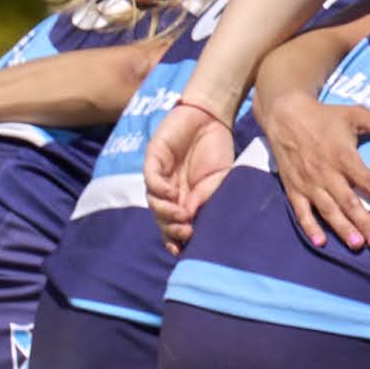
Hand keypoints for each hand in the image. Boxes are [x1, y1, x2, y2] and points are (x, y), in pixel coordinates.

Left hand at [143, 91, 237, 235]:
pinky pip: (151, 180)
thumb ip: (206, 199)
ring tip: (182, 215)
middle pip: (161, 218)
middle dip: (170, 230)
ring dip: (165, 213)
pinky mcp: (154, 159)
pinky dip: (159, 190)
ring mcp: (161, 176)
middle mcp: (170, 191)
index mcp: (185, 199)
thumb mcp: (219, 180)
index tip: (182, 251)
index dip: (175, 240)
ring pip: (153, 202)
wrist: (213, 117)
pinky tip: (172, 194)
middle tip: (185, 232)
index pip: (174, 225)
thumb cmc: (217, 148)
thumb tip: (192, 220)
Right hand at [260, 92, 369, 255]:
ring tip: (357, 245)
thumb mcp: (356, 114)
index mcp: (344, 156)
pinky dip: (309, 227)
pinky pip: (301, 211)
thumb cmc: (325, 116)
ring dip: (342, 229)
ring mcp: (308, 183)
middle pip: (349, 202)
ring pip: (328, 210)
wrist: (285, 115)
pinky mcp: (293, 188)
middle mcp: (326, 173)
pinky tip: (320, 242)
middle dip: (364, 223)